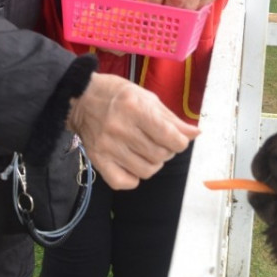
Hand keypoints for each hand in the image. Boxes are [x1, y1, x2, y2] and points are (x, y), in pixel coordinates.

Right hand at [68, 73, 198, 189]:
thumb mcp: (148, 98)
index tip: (178, 140)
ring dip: (153, 163)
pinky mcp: (98, 160)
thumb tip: (195, 133)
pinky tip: (132, 162)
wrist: (81, 98)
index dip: (180, 142)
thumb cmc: (118, 95)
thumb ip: (172, 119)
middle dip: (167, 151)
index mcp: (135, 109)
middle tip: (160, 142)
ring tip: (147, 151)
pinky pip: (124, 182)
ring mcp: (108, 147)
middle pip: (160, 155)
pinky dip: (133, 177)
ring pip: (146, 171)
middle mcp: (120, 129)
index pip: (169, 137)